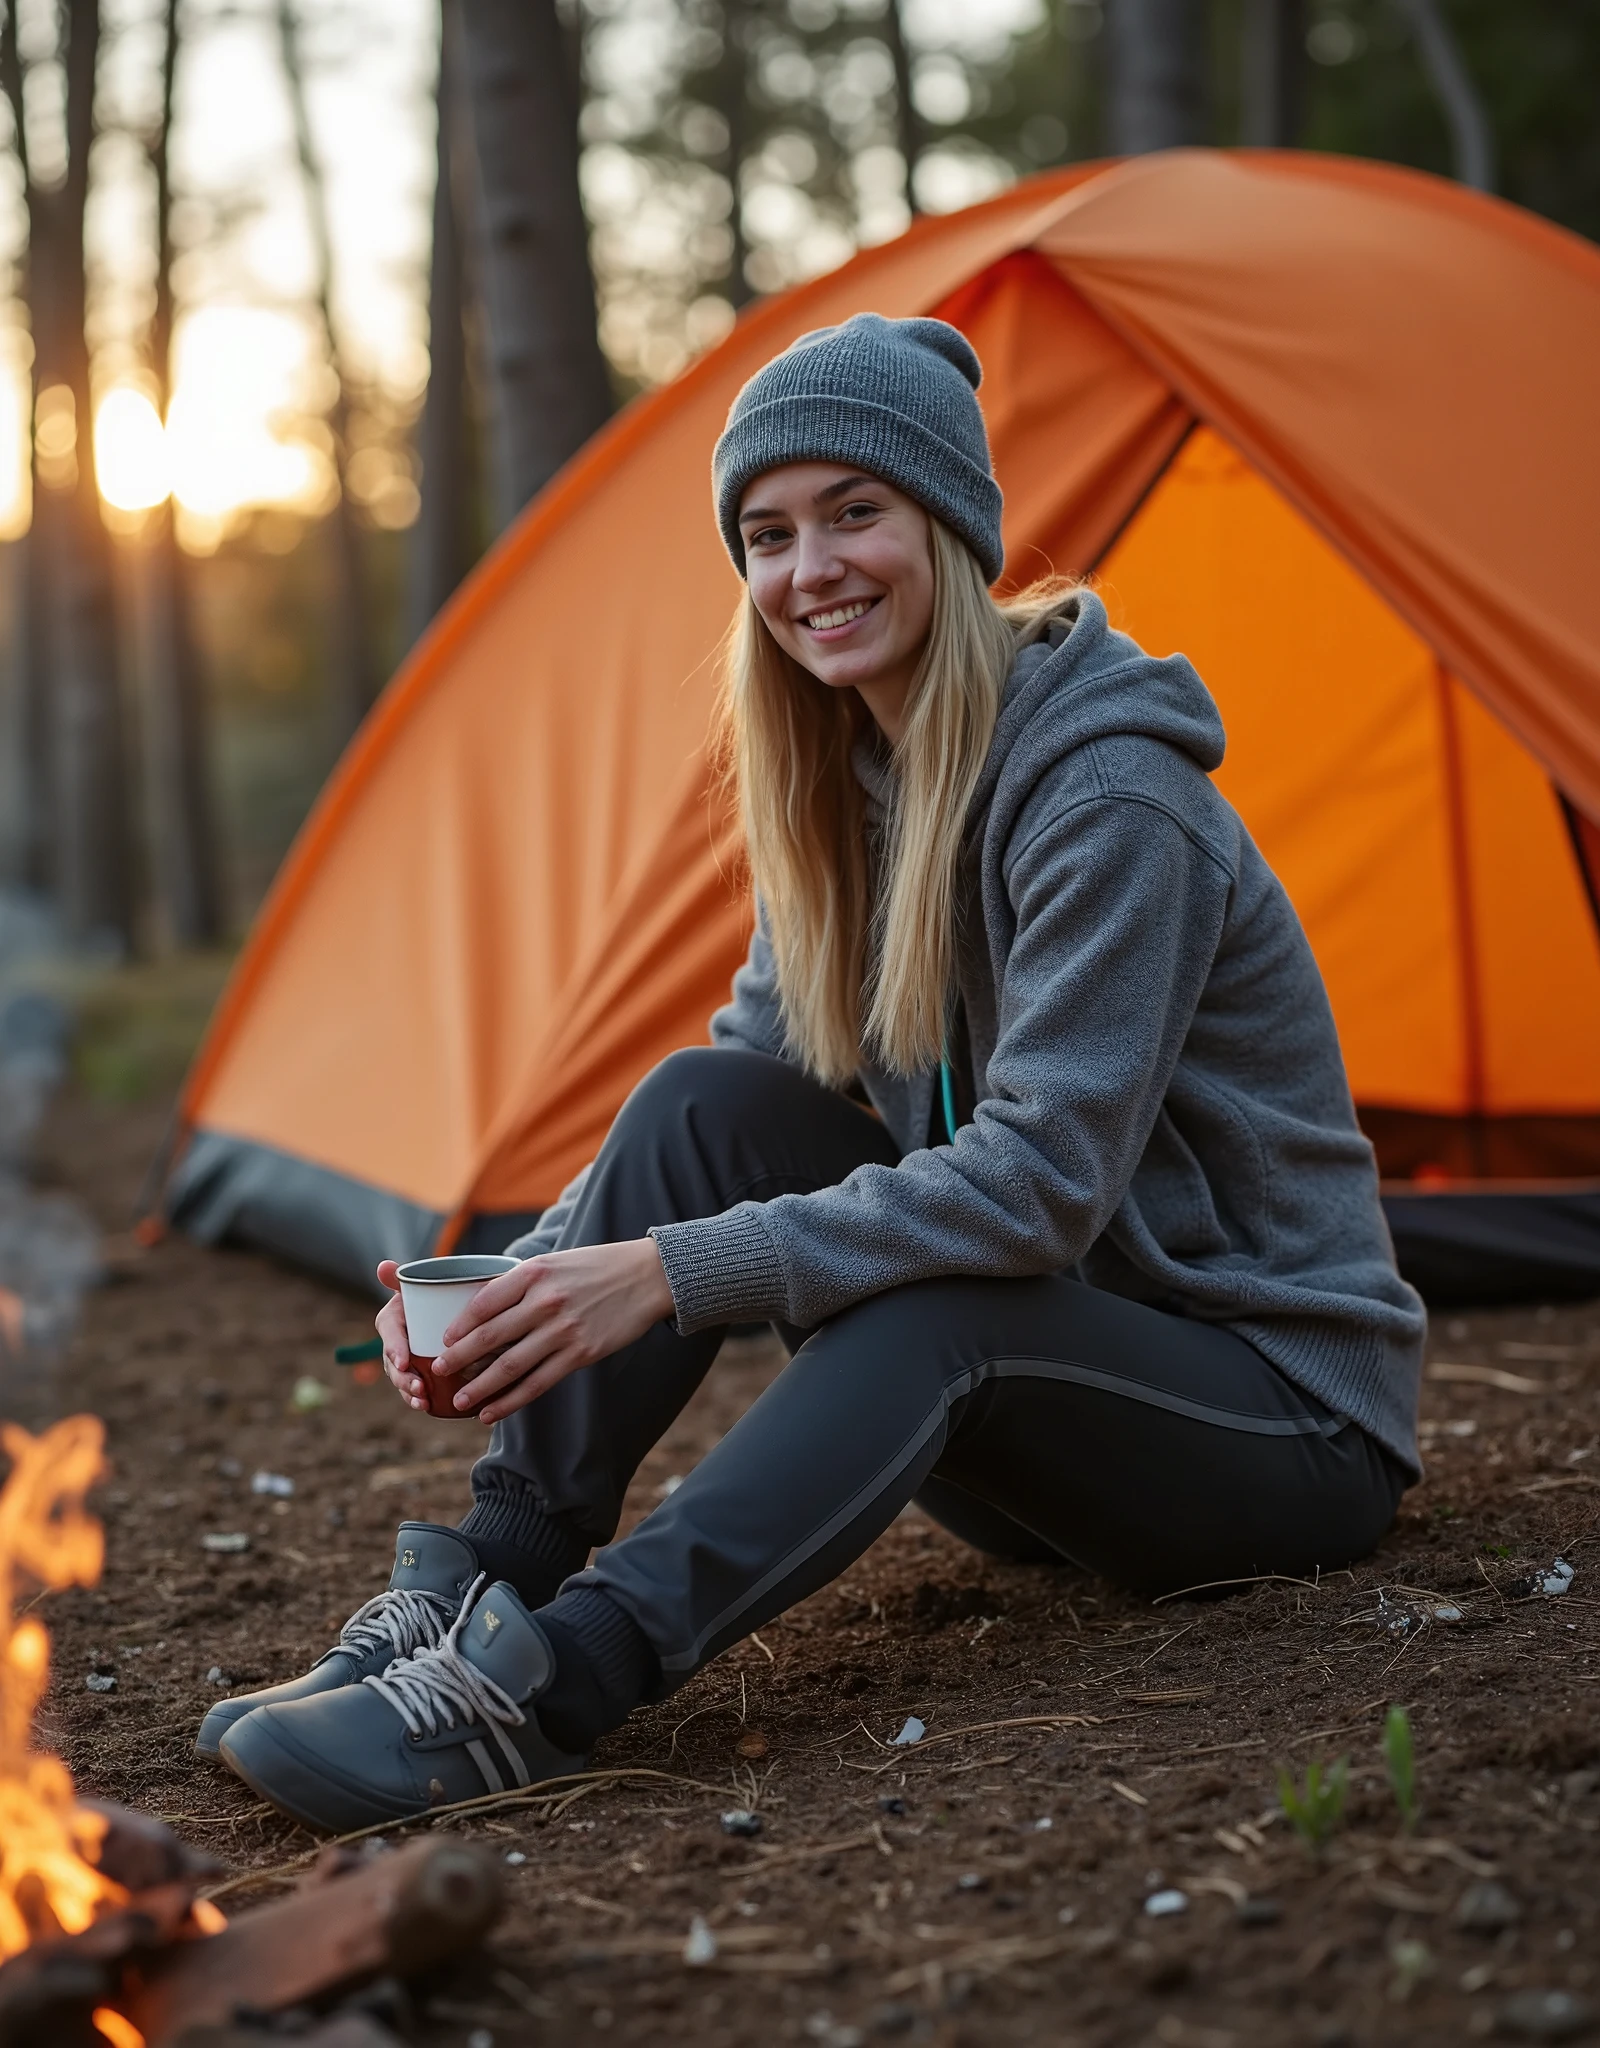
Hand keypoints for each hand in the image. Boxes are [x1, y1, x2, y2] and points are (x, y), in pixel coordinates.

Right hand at [375, 1261, 429, 1410]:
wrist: (445, 1306)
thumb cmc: (429, 1294)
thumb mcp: (417, 1285)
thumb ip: (401, 1278)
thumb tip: (384, 1266)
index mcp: (391, 1320)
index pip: (389, 1334)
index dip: (394, 1349)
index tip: (404, 1361)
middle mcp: (395, 1344)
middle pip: (394, 1365)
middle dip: (404, 1379)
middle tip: (419, 1388)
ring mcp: (405, 1362)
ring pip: (403, 1381)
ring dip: (410, 1394)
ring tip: (423, 1402)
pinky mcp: (418, 1373)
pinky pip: (414, 1390)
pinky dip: (419, 1400)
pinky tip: (429, 1408)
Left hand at [385, 1241, 675, 1425]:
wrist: (648, 1276)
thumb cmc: (599, 1267)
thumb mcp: (556, 1262)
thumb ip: (523, 1283)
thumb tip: (485, 1307)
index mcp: (535, 1273)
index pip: (484, 1302)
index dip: (459, 1325)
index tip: (443, 1340)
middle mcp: (545, 1302)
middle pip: (490, 1337)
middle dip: (459, 1358)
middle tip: (437, 1372)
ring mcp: (563, 1330)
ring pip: (510, 1366)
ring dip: (480, 1387)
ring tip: (458, 1401)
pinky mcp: (580, 1354)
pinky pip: (537, 1383)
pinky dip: (511, 1400)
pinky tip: (492, 1411)